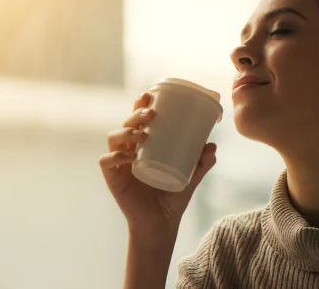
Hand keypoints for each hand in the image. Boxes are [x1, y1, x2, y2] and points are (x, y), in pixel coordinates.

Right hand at [99, 92, 217, 233]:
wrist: (161, 223)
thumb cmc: (172, 196)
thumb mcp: (192, 176)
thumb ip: (202, 162)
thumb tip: (212, 145)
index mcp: (143, 144)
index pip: (138, 118)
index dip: (140, 104)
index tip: (150, 95)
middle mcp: (128, 149)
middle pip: (125, 123)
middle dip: (135, 114)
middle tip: (151, 115)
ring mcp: (119, 163)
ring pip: (113, 138)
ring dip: (126, 132)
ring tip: (142, 135)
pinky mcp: (112, 178)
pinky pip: (106, 162)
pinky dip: (115, 157)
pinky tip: (128, 157)